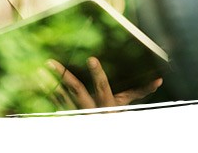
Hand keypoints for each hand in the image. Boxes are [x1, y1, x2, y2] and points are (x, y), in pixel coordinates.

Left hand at [46, 57, 162, 110]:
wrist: (104, 137)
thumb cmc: (115, 116)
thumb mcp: (126, 106)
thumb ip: (140, 92)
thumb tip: (159, 81)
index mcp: (108, 105)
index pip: (103, 87)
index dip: (98, 74)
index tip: (91, 59)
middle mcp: (92, 110)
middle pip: (76, 90)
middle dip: (64, 75)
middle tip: (50, 61)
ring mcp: (80, 115)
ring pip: (61, 97)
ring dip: (49, 82)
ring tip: (38, 69)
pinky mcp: (70, 118)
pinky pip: (56, 105)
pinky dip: (48, 92)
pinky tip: (38, 81)